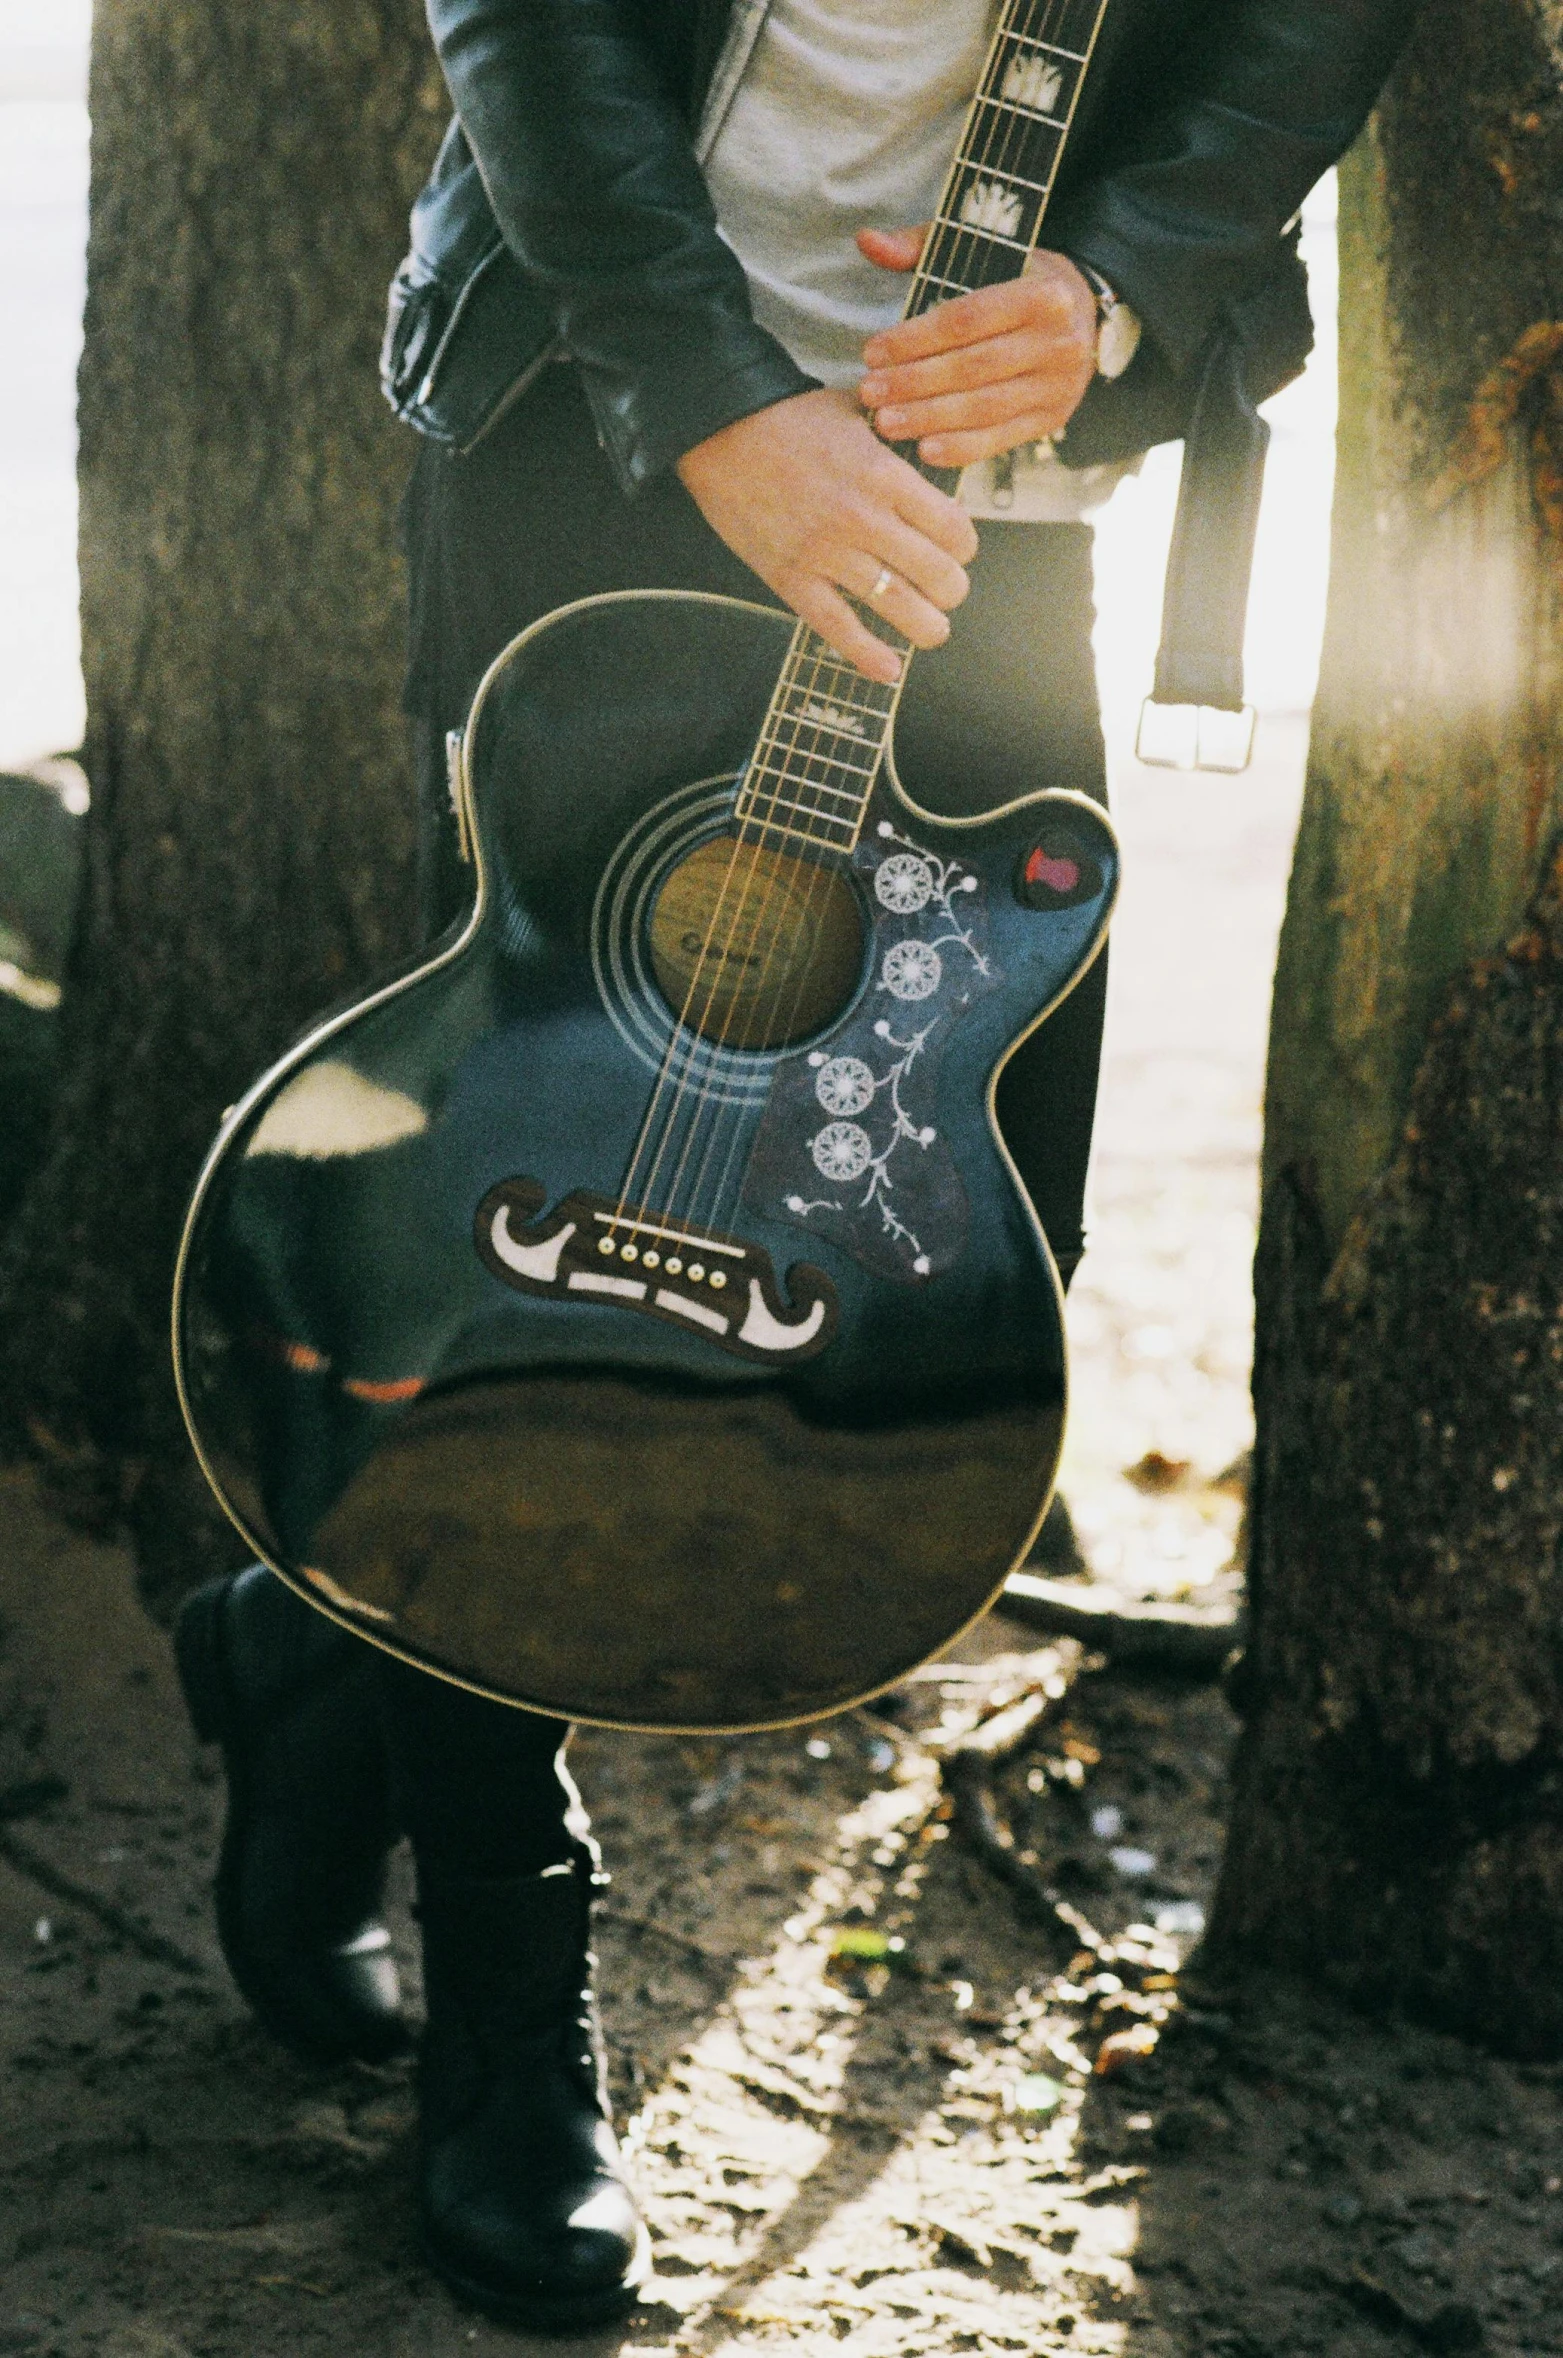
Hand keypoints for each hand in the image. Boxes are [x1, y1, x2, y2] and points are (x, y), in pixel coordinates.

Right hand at [675, 386, 976, 683]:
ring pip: (899, 607)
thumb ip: (896, 438)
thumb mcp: (858, 412)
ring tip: (931, 628)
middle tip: (946, 591)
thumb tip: (928, 448)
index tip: (958, 550)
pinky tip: (888, 669)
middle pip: (938, 575)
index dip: (964, 547)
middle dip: (951, 590)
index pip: (955, 531)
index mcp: (885, 476)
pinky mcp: (792, 579)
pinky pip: (838, 629)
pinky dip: (868, 656)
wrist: (721, 429)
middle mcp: (864, 518)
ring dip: (926, 627)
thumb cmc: (788, 418)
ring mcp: (827, 553)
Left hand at [855, 225, 1096, 466]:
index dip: (916, 339)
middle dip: (914, 382)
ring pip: (984, 408)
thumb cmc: (1017, 279)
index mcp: (1042, 294)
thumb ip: (921, 247)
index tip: (873, 352)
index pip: (968, 319)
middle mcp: (1057, 342)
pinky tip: (924, 449)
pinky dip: (961, 448)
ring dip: (929, 418)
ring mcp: (1057, 385)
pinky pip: (1000, 439)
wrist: (1081, 314)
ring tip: (885, 422)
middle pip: (973, 367)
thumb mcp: (981, 252)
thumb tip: (866, 240)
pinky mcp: (1051, 418)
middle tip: (869, 392)